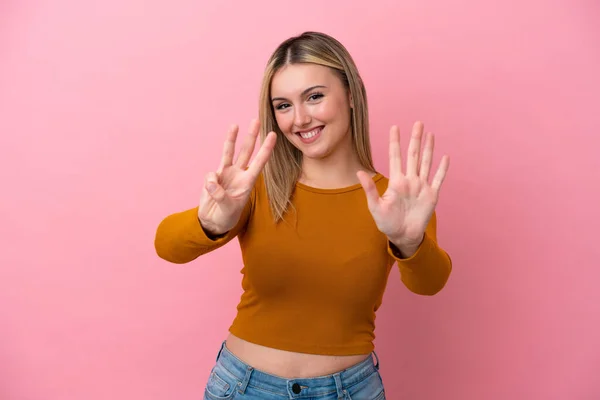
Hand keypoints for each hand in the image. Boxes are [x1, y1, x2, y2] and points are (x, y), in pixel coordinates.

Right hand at [198, 119, 276, 234]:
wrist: (213, 221)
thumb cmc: (226, 217)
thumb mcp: (227, 209)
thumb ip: (220, 195)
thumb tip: (211, 181)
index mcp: (247, 182)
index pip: (259, 163)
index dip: (266, 149)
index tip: (273, 136)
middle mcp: (238, 174)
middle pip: (246, 151)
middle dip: (251, 136)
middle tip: (256, 120)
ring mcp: (226, 174)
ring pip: (229, 152)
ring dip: (232, 139)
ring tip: (235, 125)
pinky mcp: (214, 176)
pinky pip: (211, 174)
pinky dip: (209, 182)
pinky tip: (210, 192)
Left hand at [357, 121, 448, 254]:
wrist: (403, 236)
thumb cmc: (387, 223)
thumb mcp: (375, 206)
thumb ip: (369, 189)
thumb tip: (359, 172)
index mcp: (396, 181)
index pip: (395, 157)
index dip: (395, 142)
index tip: (394, 127)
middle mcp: (410, 180)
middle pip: (413, 155)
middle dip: (415, 139)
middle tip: (418, 123)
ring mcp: (421, 186)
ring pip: (426, 163)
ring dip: (429, 149)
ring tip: (430, 134)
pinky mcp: (431, 195)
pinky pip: (438, 179)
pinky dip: (442, 169)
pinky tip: (445, 157)